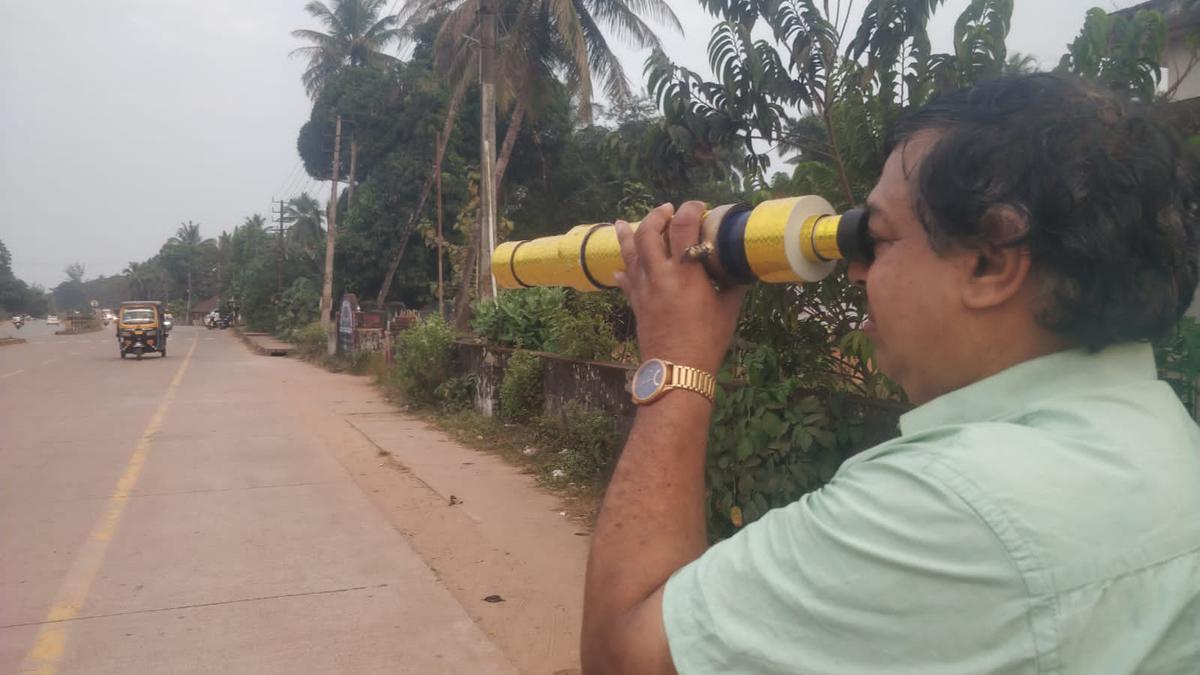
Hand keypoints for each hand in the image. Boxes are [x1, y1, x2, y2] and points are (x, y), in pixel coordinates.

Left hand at [613, 201, 748, 375]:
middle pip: (648, 234)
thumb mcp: (728, 309)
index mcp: (685, 273)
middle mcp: (659, 275)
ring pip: (630, 254)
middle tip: (667, 210)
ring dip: (627, 235)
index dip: (689, 210)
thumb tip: (741, 271)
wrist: (677, 370)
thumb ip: (732, 285)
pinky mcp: (635, 304)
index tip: (697, 206)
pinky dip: (624, 270)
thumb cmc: (707, 341)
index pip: (682, 227)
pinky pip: (625, 281)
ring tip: (623, 222)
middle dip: (656, 216)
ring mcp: (643, 289)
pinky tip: (621, 267)